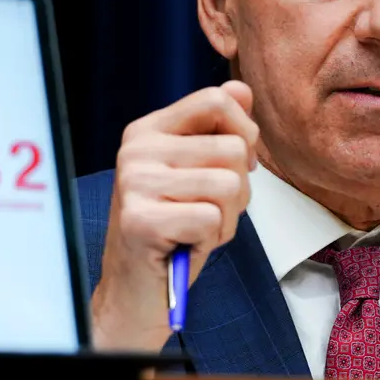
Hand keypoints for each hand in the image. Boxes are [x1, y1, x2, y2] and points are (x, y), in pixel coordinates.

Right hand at [91, 82, 257, 350]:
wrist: (137, 289)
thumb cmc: (175, 228)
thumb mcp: (200, 172)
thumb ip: (220, 129)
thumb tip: (242, 89)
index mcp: (149, 130)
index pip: (216, 99)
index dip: (244, 132)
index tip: (238, 164)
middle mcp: (136, 149)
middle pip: (233, 148)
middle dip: (239, 189)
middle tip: (209, 211)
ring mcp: (134, 183)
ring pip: (228, 184)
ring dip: (228, 217)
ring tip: (197, 228)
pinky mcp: (140, 220)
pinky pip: (213, 218)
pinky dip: (212, 238)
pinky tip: (186, 244)